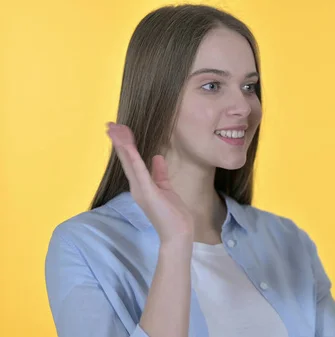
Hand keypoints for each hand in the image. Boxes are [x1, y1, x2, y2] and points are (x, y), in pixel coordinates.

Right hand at [106, 122, 193, 245]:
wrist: (178, 233)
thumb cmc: (173, 214)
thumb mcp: (166, 188)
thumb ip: (160, 173)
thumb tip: (156, 157)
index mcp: (141, 185)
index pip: (131, 161)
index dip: (125, 145)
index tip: (119, 130)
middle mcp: (137, 186)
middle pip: (126, 159)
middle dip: (119, 141)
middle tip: (109, 124)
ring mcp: (141, 190)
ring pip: (130, 162)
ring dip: (122, 145)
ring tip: (114, 130)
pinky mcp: (148, 193)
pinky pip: (140, 172)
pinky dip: (133, 159)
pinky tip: (128, 147)